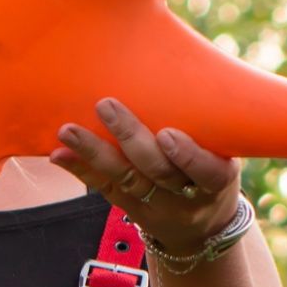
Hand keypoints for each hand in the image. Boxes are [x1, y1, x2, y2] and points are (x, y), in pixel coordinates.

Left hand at [52, 100, 245, 258]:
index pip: (207, 172)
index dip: (188, 156)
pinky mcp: (131, 208)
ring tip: (69, 131)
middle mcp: (187, 197)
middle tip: (107, 106)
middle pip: (158, 171)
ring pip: (125, 179)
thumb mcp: (226, 154)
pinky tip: (60, 155)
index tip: (168, 133)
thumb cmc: (212, 170)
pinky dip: (81, 170)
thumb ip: (206, 124)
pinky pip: (104, 188)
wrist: (202, 225)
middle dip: (130, 139)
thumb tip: (178, 61)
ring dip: (94, 153)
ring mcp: (156, 206)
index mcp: (218, 181)